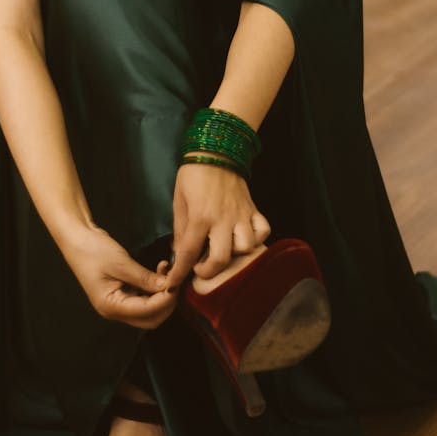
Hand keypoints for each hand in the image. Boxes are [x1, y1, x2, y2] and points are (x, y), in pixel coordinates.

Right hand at [62, 225, 176, 329]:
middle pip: (151, 318)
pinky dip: (154, 288)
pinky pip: (144, 298)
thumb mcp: (121, 263)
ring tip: (167, 271)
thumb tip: (168, 286)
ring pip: (149, 310)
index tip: (176, 282)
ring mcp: (118, 303)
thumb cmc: (93, 250)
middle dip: (166, 302)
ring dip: (162, 294)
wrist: (76, 238)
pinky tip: (160, 271)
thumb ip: (145, 278)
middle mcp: (115, 310)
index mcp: (111, 306)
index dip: (165, 299)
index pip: (147, 311)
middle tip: (175, 280)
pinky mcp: (122, 293)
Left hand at [166, 161, 270, 288]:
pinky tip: (243, 237)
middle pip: (221, 259)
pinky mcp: (253, 209)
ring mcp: (241, 214)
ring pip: (245, 247)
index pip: (188, 253)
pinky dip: (256, 239)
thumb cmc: (193, 175)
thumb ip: (180, 229)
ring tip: (223, 249)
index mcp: (200, 216)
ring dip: (234, 254)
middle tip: (200, 267)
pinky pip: (263, 231)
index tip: (173, 284)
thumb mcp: (179, 201)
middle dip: (208, 271)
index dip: (180, 273)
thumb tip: (178, 254)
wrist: (216, 150)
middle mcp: (222, 219)